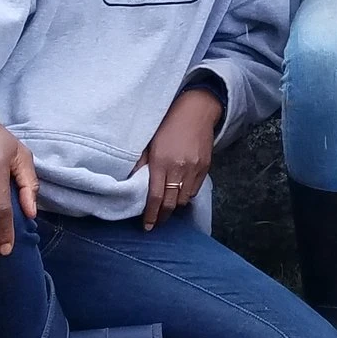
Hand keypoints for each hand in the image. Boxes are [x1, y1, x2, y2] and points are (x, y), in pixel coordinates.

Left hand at [139, 86, 222, 229]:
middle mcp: (179, 168)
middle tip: (157, 223)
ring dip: (176, 205)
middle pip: (172, 203)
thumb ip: (141, 163)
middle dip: (164, 216)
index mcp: (161, 162)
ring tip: (168, 207)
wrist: (197, 110)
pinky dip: (186, 194)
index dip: (151, 215)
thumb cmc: (168, 124)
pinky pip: (195, 189)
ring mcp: (195, 169)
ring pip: (185, 199)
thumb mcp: (149, 142)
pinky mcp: (206, 167)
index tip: (148, 226)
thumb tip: (130, 181)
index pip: (156, 197)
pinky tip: (180, 193)